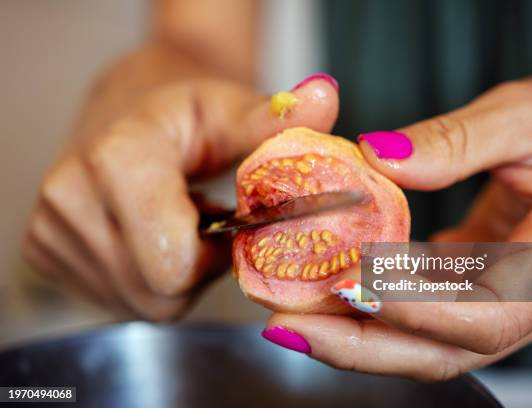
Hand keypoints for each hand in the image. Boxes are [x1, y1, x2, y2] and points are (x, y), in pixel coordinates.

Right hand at [22, 43, 339, 319]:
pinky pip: (120, 299)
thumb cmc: (185, 111)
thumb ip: (274, 121)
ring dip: (175, 275)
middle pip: (159, 294)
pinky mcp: (44, 253)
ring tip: (178, 224)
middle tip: (205, 223)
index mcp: (116, 160)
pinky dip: (147, 279)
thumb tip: (325, 98)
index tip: (225, 219)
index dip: (215, 254)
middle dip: (197, 269)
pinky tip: (150, 235)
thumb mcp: (232, 109)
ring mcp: (50, 230)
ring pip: (142, 304)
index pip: (174, 263)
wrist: (128, 108)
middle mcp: (69, 199)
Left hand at [264, 74, 531, 379]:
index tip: (347, 286)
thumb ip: (456, 141)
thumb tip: (378, 159)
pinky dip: (374, 305)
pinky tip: (329, 284)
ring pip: (426, 341)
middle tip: (288, 325)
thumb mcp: (529, 116)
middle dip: (360, 345)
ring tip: (292, 312)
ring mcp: (509, 302)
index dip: (411, 310)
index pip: (483, 317)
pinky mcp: (483, 285)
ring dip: (356, 332)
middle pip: (442, 351)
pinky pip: (423, 311)